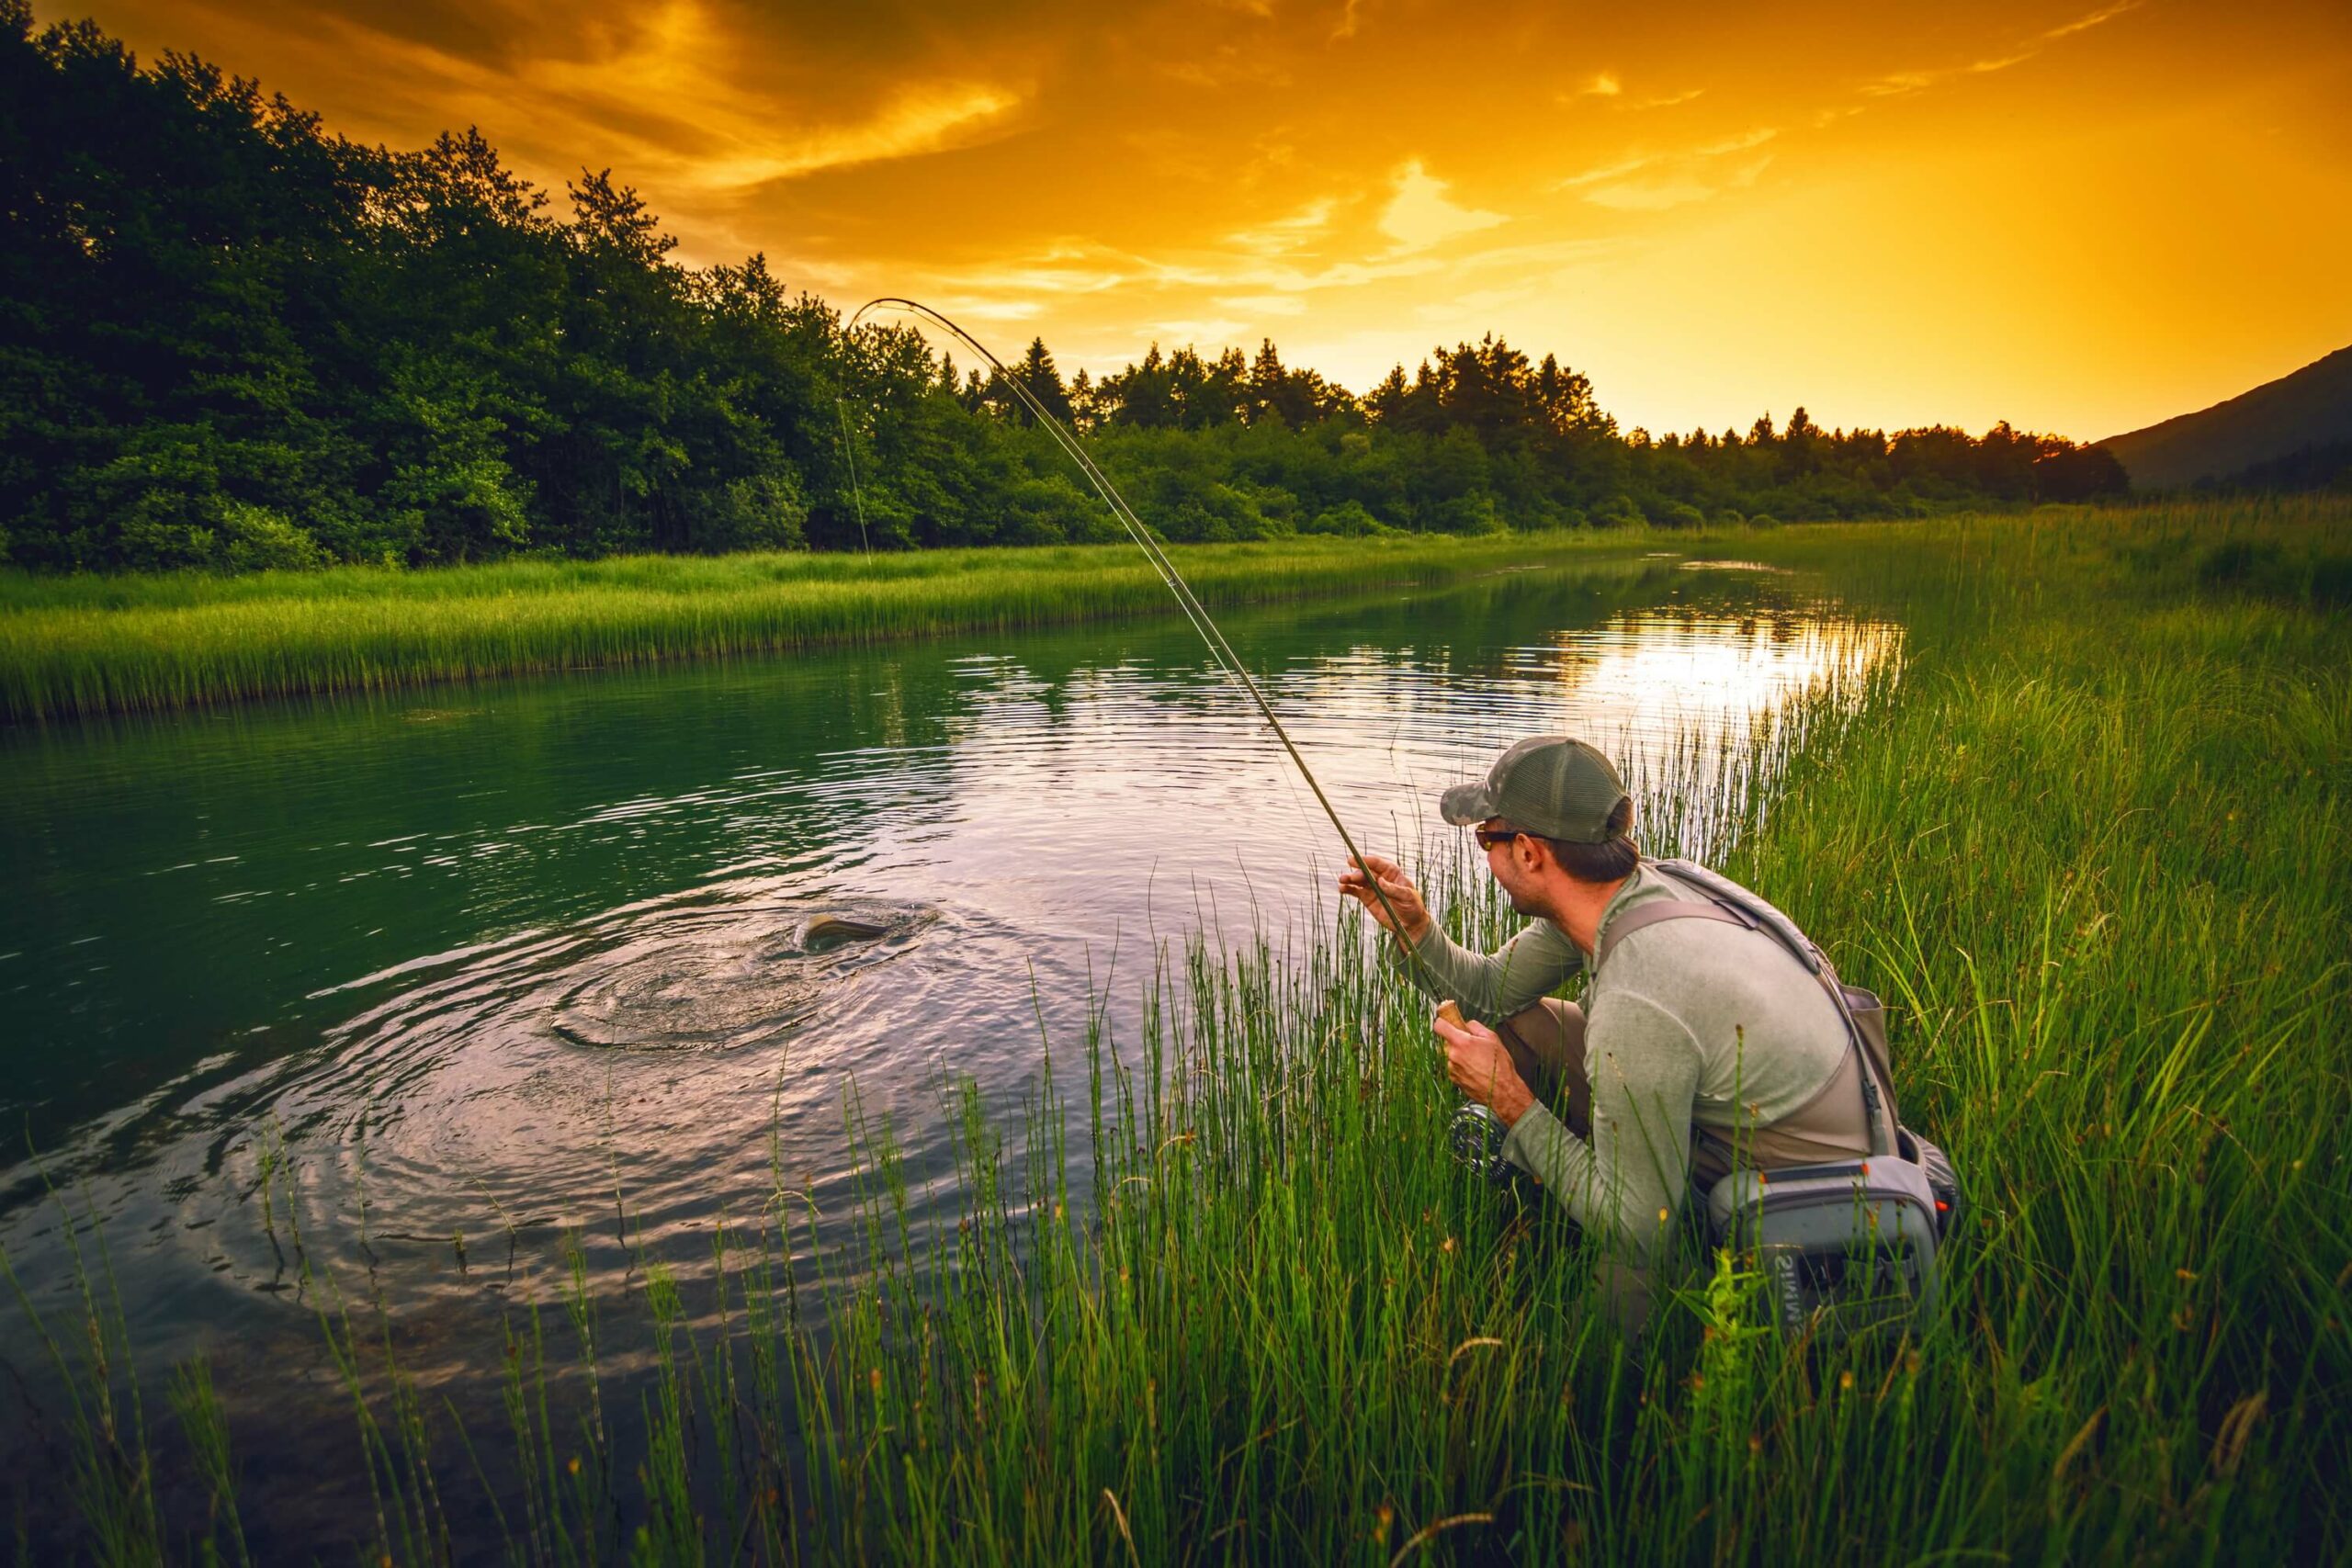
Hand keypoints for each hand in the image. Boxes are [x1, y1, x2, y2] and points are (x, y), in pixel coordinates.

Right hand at [1337, 854, 1431, 944]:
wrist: (1409, 923)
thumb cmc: (1413, 906)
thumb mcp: (1407, 897)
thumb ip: (1394, 889)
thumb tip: (1380, 880)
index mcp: (1392, 873)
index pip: (1378, 863)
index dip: (1367, 861)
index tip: (1357, 860)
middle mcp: (1380, 878)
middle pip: (1366, 871)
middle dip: (1357, 872)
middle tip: (1351, 877)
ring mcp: (1372, 887)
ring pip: (1358, 880)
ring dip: (1349, 879)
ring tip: (1342, 880)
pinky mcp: (1367, 898)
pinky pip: (1355, 891)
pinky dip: (1348, 889)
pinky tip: (1342, 889)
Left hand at [1433, 1009, 1534, 1128]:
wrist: (1502, 1092)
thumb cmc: (1500, 1067)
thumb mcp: (1493, 1038)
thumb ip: (1476, 1027)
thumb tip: (1467, 1024)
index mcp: (1461, 1043)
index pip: (1440, 1026)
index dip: (1443, 1021)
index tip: (1447, 1021)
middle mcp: (1453, 1056)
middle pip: (1446, 1041)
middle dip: (1457, 1041)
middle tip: (1472, 1045)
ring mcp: (1452, 1069)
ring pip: (1450, 1055)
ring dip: (1459, 1055)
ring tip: (1477, 1060)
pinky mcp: (1453, 1080)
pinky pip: (1454, 1067)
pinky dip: (1461, 1066)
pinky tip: (1475, 1070)